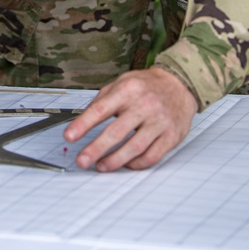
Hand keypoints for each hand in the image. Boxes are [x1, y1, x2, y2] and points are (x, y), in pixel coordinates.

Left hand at [63, 66, 197, 171]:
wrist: (180, 84)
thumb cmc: (146, 86)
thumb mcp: (121, 83)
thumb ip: (102, 100)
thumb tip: (81, 122)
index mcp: (128, 90)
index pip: (101, 109)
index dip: (83, 124)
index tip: (69, 136)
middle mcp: (145, 105)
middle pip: (116, 132)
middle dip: (96, 149)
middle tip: (82, 160)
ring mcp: (159, 122)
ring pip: (134, 148)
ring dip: (114, 161)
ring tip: (100, 166)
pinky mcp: (171, 136)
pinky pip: (151, 156)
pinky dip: (135, 164)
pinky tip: (125, 163)